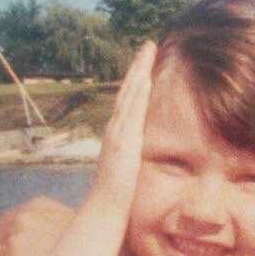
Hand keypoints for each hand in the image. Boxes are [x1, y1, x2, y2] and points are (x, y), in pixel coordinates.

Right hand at [86, 41, 155, 213]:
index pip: (129, 101)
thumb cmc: (118, 195)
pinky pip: (132, 112)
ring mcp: (118, 133)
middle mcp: (115, 128)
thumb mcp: (128, 169)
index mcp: (118, 134)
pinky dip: (138, 94)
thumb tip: (143, 153)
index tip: (148, 62)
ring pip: (129, 95)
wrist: (105, 210)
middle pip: (128, 91)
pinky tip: (146, 78)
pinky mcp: (124, 141)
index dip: (138, 80)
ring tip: (149, 51)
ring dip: (139, 72)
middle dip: (138, 67)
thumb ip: (134, 157)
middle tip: (149, 45)